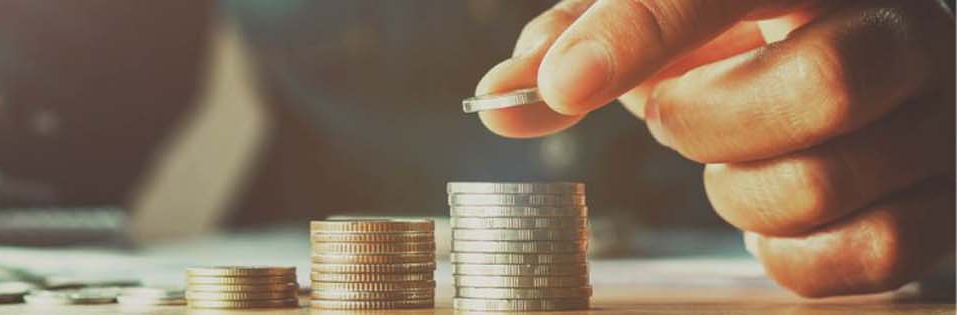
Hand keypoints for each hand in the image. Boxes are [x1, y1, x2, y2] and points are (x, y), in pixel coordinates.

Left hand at [476, 0, 953, 296]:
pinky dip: (790, 251)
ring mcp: (941, 119)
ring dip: (737, 192)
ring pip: (828, 183)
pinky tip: (771, 219)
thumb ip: (578, 42)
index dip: (642, 31)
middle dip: (710, 121)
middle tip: (675, 115)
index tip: (564, 85)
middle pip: (826, 84)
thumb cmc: (743, 39)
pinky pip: (869, 253)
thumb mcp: (663, 20)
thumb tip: (502, 99)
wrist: (865, 66)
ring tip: (730, 161)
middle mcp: (905, 29)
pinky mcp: (950, 200)